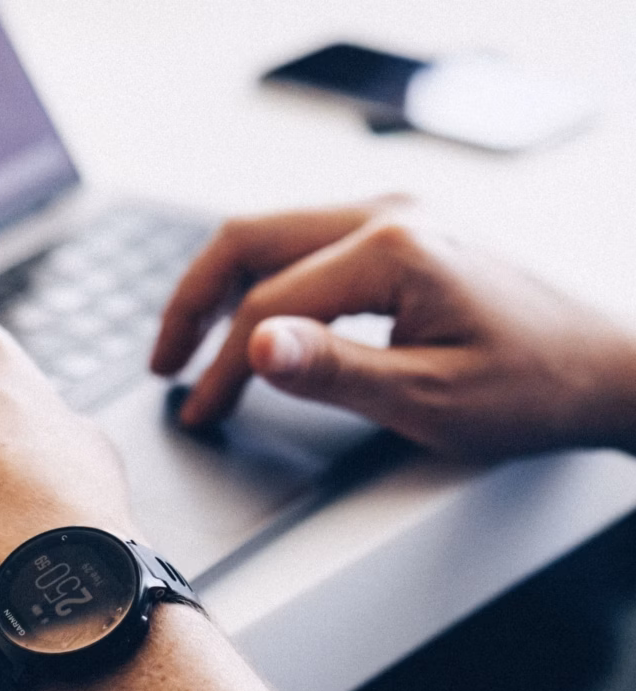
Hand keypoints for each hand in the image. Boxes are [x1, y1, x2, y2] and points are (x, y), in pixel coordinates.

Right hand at [151, 199, 635, 458]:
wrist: (604, 367)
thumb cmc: (532, 387)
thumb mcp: (431, 397)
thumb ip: (335, 370)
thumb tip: (254, 345)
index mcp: (392, 247)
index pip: (271, 305)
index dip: (224, 366)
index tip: (202, 412)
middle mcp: (386, 213)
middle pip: (248, 240)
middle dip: (193, 302)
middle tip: (164, 363)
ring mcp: (392, 216)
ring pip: (269, 235)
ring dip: (221, 287)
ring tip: (191, 345)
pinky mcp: (397, 231)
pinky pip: (303, 244)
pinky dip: (261, 281)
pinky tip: (251, 321)